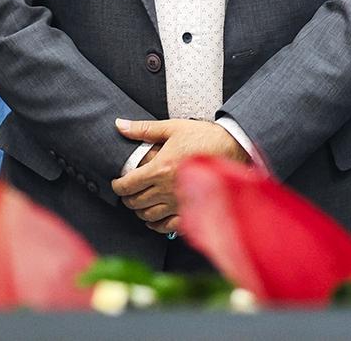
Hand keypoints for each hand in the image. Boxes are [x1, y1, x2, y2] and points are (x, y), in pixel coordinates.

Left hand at [110, 117, 249, 234]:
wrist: (233, 148)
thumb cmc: (203, 136)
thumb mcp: (172, 128)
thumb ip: (144, 129)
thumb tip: (119, 125)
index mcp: (160, 168)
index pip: (128, 185)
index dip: (118, 187)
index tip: (117, 184)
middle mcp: (167, 189)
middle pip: (137, 202)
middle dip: (128, 199)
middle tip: (128, 193)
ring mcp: (179, 202)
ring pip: (149, 216)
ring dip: (140, 212)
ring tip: (140, 204)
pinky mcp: (191, 210)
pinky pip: (168, 226)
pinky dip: (157, 225)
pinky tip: (154, 220)